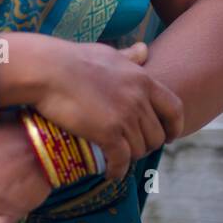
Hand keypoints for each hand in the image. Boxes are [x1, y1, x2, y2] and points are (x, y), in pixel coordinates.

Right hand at [29, 39, 183, 183]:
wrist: (48, 69)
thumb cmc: (73, 59)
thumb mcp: (107, 53)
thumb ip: (129, 57)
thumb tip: (144, 50)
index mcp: (142, 79)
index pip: (174, 108)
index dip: (174, 126)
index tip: (169, 136)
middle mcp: (139, 99)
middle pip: (157, 134)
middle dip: (147, 145)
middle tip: (133, 148)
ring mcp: (125, 116)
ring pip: (140, 149)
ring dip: (130, 157)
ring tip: (118, 158)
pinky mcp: (108, 133)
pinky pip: (122, 160)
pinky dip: (118, 170)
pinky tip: (110, 172)